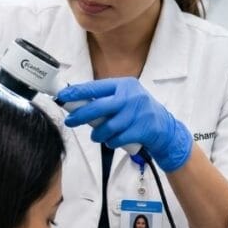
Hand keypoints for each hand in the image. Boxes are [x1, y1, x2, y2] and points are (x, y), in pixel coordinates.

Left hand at [59, 77, 192, 170]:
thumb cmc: (139, 112)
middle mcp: (131, 96)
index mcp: (124, 85)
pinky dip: (111, 142)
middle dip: (81, 116)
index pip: (95, 87)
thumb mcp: (125, 98)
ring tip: (97, 136)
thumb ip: (106, 99)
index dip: (77, 92)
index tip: (62, 96)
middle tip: (70, 121)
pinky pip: (117, 139)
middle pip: (99, 107)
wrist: (165, 128)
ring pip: (107, 127)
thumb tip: (77, 103)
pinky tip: (112, 141)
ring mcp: (138, 113)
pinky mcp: (142, 129)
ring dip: (98, 134)